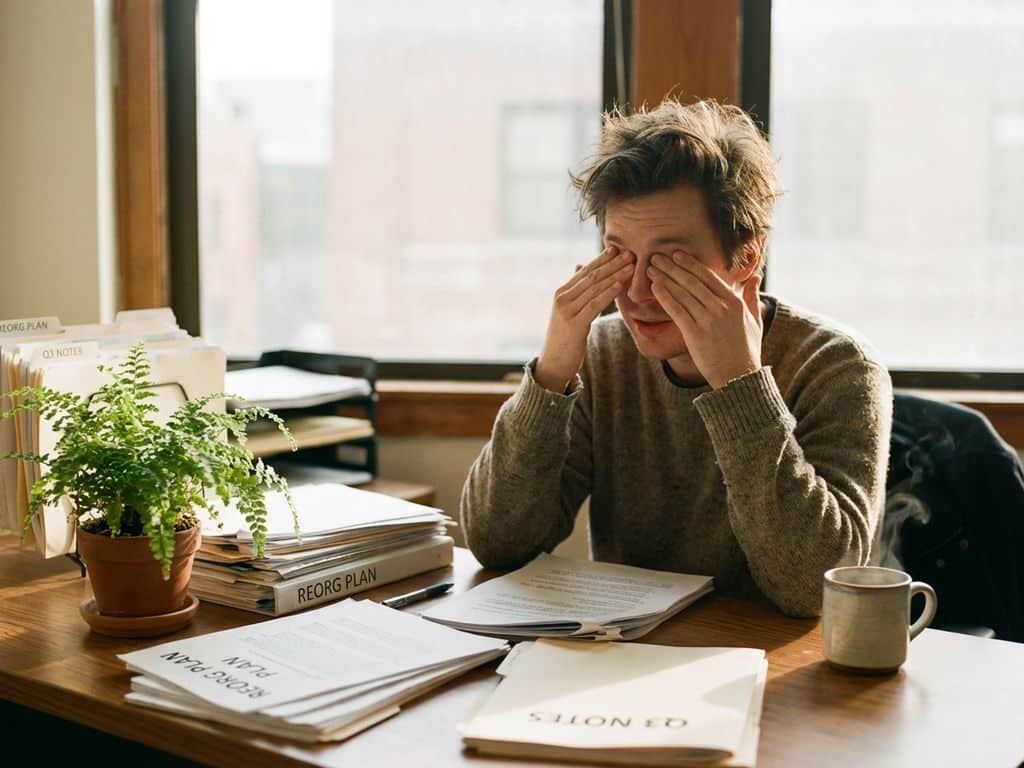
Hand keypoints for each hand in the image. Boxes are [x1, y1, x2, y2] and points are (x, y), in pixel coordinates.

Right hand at [535, 246, 634, 392]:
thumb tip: (579, 266)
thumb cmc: (564, 338)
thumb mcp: (568, 311)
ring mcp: (567, 310)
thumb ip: (575, 290)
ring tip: (631, 266)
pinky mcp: (574, 324)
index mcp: (561, 293)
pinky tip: (620, 285)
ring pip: (595, 287)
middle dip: (612, 263)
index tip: (618, 248)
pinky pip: (594, 304)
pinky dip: (608, 293)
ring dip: (615, 274)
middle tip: (630, 253)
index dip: (602, 259)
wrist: (553, 363)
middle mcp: (562, 298)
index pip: (585, 271)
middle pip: (592, 276)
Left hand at [648, 251, 762, 389]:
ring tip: (651, 269)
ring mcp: (708, 320)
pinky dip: (665, 297)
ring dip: (665, 279)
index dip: (690, 264)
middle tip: (656, 256)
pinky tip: (655, 288)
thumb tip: (755, 276)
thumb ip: (752, 296)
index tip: (677, 254)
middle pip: (692, 282)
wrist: (738, 376)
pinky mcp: (695, 333)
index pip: (709, 277)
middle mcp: (721, 307)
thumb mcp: (755, 320)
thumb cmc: (746, 349)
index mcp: (734, 302)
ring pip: (682, 293)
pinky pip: (677, 311)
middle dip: (672, 267)